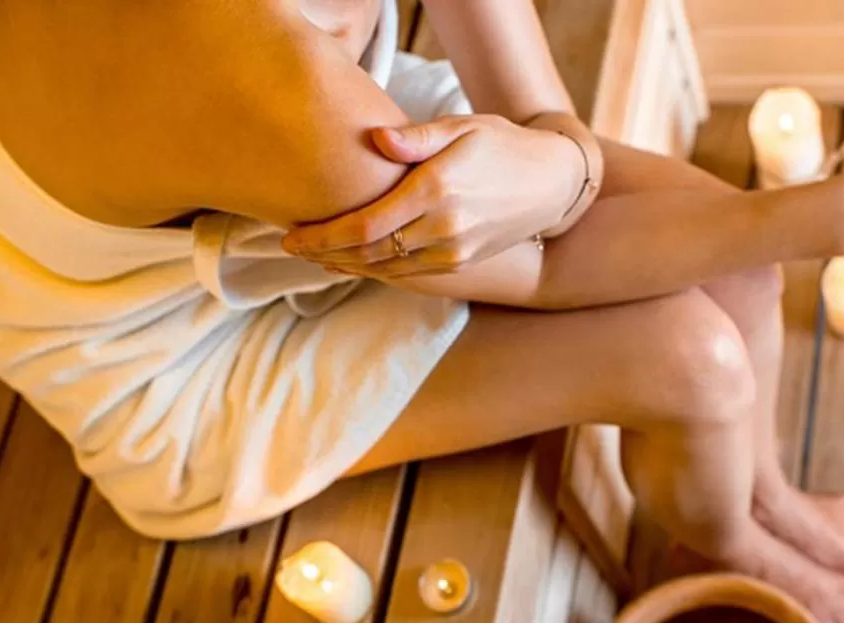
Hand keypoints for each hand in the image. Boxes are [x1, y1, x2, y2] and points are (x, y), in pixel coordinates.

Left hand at [282, 115, 581, 277]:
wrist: (551, 183)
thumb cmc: (501, 144)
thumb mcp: (463, 127)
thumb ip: (419, 137)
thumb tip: (378, 139)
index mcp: (437, 190)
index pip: (366, 224)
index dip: (324, 235)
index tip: (292, 234)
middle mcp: (445, 228)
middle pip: (369, 252)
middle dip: (326, 253)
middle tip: (292, 247)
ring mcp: (454, 251)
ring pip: (387, 269)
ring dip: (347, 266)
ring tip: (316, 257)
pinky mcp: (461, 264)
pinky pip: (408, 274)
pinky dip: (375, 271)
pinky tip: (353, 264)